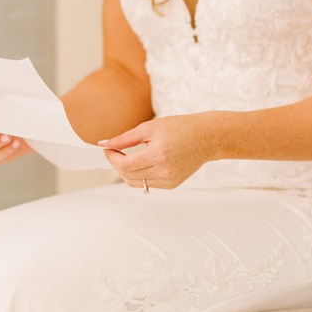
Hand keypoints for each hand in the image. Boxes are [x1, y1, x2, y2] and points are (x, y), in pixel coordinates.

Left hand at [97, 113, 221, 190]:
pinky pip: (147, 184)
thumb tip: (103, 144)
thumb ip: (125, 138)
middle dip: (117, 164)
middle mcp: (164, 170)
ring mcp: (169, 180)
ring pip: (135, 183)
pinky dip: (141, 175)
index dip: (112, 157)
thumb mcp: (151, 127)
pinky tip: (147, 162)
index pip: (124, 165)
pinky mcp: (172, 184)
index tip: (108, 149)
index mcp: (159, 154)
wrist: (208, 137)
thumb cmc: (182, 128)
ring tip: (132, 157)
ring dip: (127, 171)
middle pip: (127, 175)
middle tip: (117, 151)